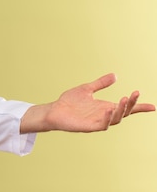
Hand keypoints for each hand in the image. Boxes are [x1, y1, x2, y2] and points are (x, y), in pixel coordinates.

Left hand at [21, 73, 154, 133]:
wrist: (54, 110)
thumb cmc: (70, 101)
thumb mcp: (87, 89)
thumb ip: (101, 83)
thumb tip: (115, 75)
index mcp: (106, 107)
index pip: (126, 108)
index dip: (139, 107)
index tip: (153, 106)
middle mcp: (104, 115)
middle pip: (123, 112)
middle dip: (131, 104)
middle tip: (134, 94)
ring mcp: (98, 122)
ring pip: (115, 119)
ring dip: (121, 110)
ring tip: (124, 98)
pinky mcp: (90, 127)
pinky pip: (103, 124)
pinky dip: (108, 118)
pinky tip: (109, 109)